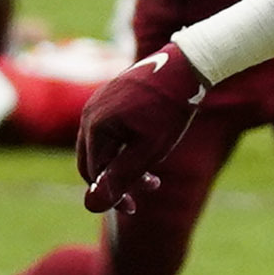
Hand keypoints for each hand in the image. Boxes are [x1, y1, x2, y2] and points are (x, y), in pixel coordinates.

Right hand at [76, 46, 208, 215]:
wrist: (184, 66)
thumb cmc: (169, 109)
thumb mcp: (148, 150)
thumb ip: (120, 177)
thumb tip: (92, 206)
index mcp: (94, 127)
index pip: (94, 173)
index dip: (112, 194)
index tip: (133, 208)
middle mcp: (89, 114)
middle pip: (94, 161)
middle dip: (117, 180)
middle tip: (146, 189)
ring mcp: (98, 103)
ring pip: (104, 146)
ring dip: (124, 164)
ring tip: (153, 176)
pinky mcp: (111, 96)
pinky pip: (110, 130)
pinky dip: (126, 145)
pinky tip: (149, 149)